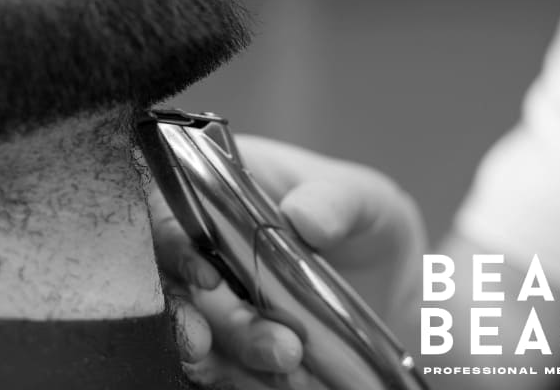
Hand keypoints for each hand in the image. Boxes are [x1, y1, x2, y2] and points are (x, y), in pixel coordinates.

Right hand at [154, 135, 425, 388]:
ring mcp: (213, 302)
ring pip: (195, 335)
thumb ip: (337, 201)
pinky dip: (247, 380)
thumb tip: (303, 217)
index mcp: (218, 190)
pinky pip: (221, 368)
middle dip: (221, 322)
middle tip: (278, 347)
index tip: (206, 277)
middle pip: (176, 285)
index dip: (173, 245)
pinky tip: (285, 383)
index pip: (167, 209)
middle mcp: (201, 247)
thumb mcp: (365, 201)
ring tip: (291, 371)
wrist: (392, 290)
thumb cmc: (365, 226)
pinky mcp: (230, 347)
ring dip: (234, 361)